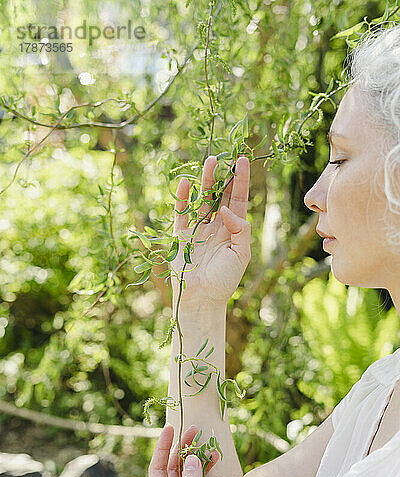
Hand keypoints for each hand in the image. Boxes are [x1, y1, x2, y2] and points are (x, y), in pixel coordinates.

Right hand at [171, 155, 250, 307]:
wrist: (202, 299)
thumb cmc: (225, 280)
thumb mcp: (242, 254)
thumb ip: (240, 229)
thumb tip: (226, 209)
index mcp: (233, 231)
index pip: (238, 200)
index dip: (240, 181)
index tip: (242, 160)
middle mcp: (216, 227)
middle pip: (219, 196)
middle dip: (221, 177)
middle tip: (223, 157)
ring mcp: (198, 231)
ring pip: (201, 201)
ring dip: (204, 182)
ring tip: (208, 162)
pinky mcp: (181, 237)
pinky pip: (181, 214)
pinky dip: (181, 199)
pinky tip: (183, 184)